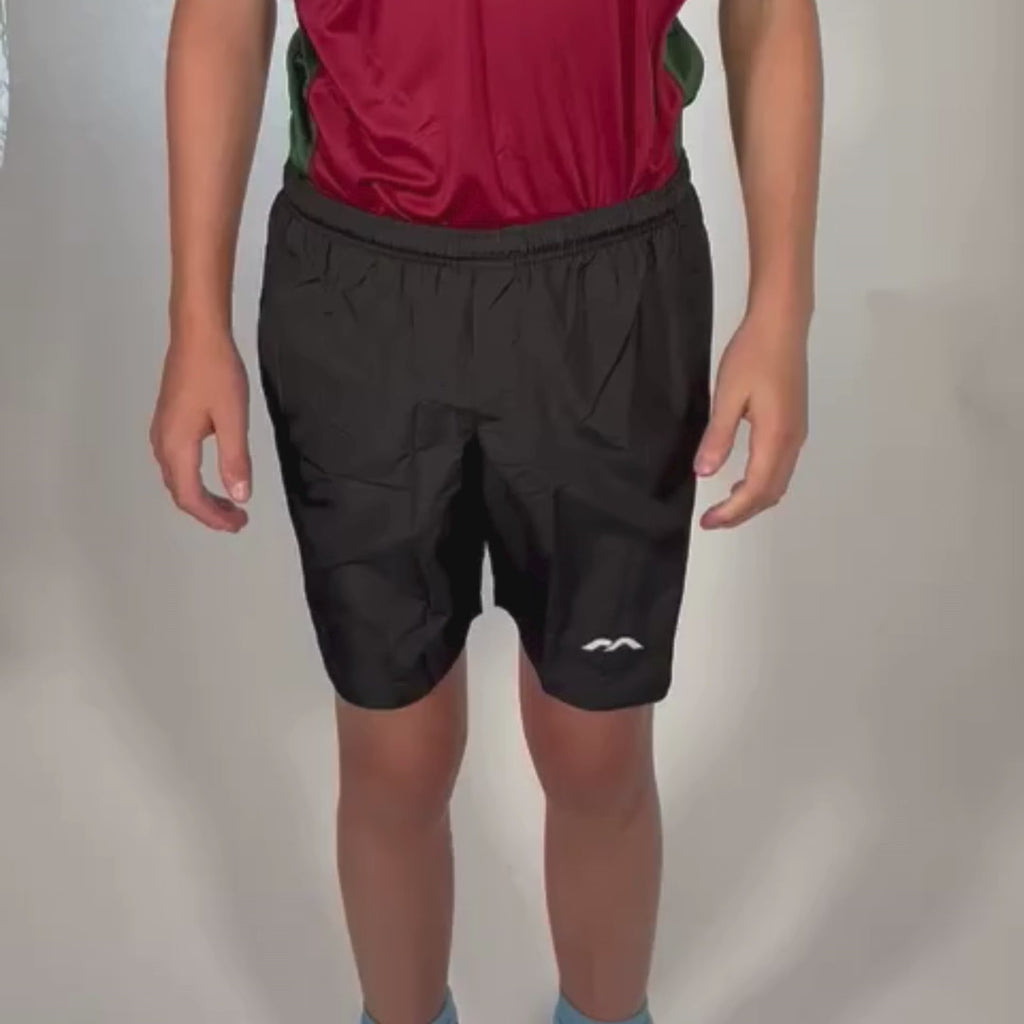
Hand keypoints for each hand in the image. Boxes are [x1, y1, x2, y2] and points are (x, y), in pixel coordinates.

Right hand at [150, 326, 251, 531]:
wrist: (197, 334)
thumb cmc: (217, 372)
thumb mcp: (233, 419)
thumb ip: (235, 460)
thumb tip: (239, 496)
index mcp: (177, 446)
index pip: (190, 497)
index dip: (213, 517)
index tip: (239, 524)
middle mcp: (163, 442)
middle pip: (180, 492)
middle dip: (208, 511)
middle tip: (238, 520)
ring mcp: (162, 430)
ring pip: (177, 478)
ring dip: (201, 496)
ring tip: (229, 504)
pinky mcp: (168, 420)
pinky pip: (176, 462)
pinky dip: (194, 479)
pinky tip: (213, 476)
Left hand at [694, 306, 808, 528]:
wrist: (782, 324)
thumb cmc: (753, 354)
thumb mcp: (727, 396)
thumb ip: (717, 437)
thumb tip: (704, 472)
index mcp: (775, 436)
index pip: (755, 490)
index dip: (731, 511)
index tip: (707, 521)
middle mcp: (792, 440)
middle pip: (771, 493)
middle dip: (742, 512)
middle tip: (713, 519)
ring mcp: (797, 433)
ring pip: (778, 482)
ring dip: (753, 499)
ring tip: (725, 505)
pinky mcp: (794, 424)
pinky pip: (781, 467)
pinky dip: (762, 483)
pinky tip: (742, 479)